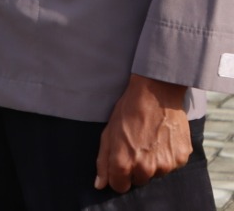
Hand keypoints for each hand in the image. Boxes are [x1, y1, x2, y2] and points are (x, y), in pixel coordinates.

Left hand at [94, 74, 191, 192]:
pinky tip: (163, 139)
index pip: (120, 186)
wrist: (156, 94)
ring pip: (157, 173)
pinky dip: (168, 156)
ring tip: (150, 140)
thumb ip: (103, 161)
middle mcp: (145, 168)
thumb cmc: (128, 111)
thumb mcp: (108, 133)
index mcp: (124, 162)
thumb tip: (100, 185)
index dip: (118, 176)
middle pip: (139, 180)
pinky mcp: (182, 158)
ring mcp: (166, 164)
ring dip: (153, 162)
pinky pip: (172, 165)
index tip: (120, 165)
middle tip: (136, 147)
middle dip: (136, 168)